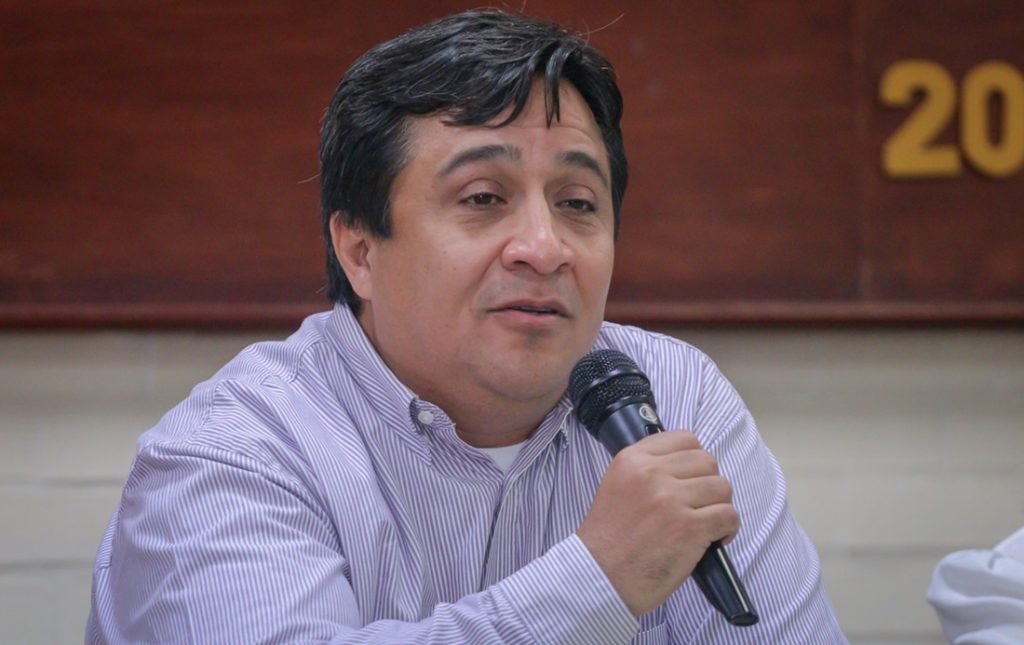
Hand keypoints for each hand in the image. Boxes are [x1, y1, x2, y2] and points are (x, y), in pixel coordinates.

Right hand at [577, 431, 738, 615]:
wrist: (601, 576)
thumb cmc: (609, 540)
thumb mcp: (616, 485)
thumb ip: (646, 470)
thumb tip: (686, 467)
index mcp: (632, 460)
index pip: (684, 439)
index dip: (694, 460)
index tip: (691, 479)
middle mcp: (651, 473)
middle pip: (707, 461)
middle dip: (708, 484)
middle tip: (699, 504)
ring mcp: (672, 499)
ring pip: (721, 487)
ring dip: (720, 506)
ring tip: (707, 523)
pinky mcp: (690, 527)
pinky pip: (728, 515)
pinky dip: (728, 528)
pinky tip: (716, 538)